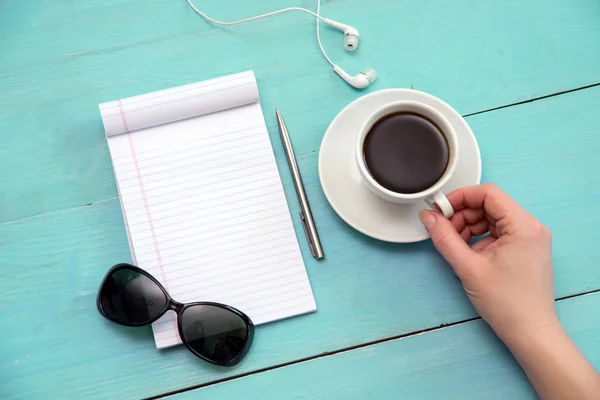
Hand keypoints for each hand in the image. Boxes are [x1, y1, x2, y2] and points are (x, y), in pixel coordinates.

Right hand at [419, 183, 555, 340]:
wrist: (529, 332)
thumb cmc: (508, 304)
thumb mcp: (468, 267)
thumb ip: (444, 238)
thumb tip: (429, 218)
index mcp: (524, 226)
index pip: (488, 193)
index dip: (460, 197)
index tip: (440, 209)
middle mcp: (531, 227)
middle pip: (488, 205)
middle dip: (462, 215)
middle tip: (442, 230)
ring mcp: (529, 238)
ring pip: (490, 218)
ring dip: (468, 227)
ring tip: (454, 245)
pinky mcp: (524, 249)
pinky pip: (496, 232)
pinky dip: (478, 238)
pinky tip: (466, 253)